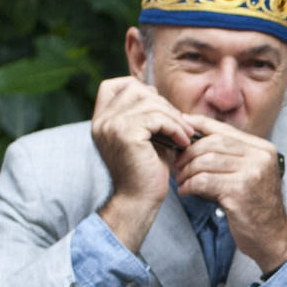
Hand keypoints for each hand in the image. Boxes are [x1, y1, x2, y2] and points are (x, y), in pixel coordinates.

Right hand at [89, 75, 191, 247]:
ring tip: (186, 134)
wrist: (138, 201)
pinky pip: (157, 118)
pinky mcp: (126, 134)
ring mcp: (110, 125)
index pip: (113, 85)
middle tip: (181, 125)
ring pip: (149, 101)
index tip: (160, 108)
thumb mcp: (143, 136)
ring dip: (174, 117)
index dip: (138, 89)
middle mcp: (101, 120)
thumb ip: (144, 113)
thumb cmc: (146, 171)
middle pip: (135, 88)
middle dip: (163, 104)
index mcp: (101, 120)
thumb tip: (152, 88)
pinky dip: (175, 127)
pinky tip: (183, 142)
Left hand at [168, 121, 286, 276]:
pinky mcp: (239, 192)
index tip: (182, 124)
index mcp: (263, 149)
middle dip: (189, 153)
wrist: (272, 236)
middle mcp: (260, 158)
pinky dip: (189, 186)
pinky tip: (185, 191)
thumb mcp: (249, 174)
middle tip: (178, 165)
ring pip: (206, 161)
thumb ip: (231, 155)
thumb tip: (197, 137)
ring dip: (187, 171)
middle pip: (213, 143)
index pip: (225, 130)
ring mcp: (251, 174)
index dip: (200, 125)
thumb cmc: (255, 206)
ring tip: (181, 181)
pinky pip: (203, 181)